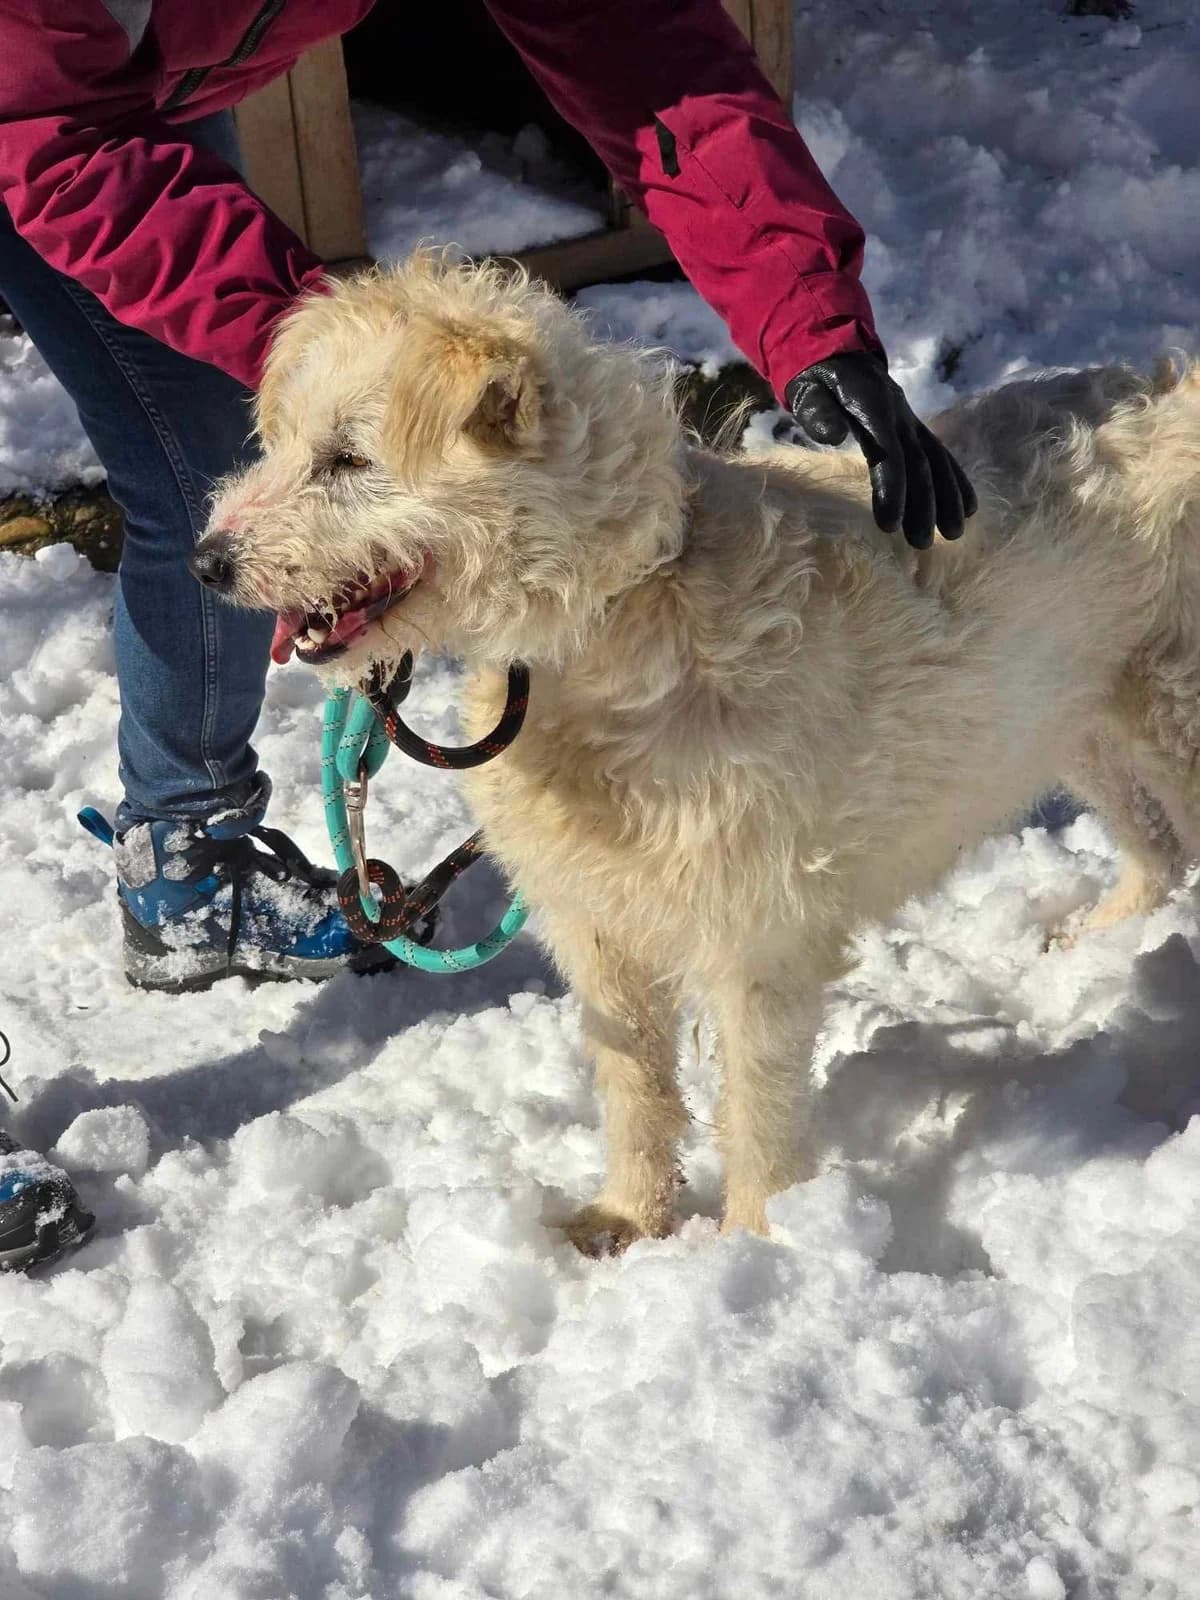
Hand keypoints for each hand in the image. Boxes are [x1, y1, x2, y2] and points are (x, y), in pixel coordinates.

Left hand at [785, 353, 976, 548]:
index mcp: (874, 407)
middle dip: (924, 504)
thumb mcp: (809, 389)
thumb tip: (833, 435)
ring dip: (948, 498)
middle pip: (919, 463)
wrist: (840, 355)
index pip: (888, 453)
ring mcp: (912, 422)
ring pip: (937, 460)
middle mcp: (901, 415)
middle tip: (921, 543)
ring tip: (954, 534)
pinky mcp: (917, 429)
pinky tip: (968, 508)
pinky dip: (956, 481)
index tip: (890, 525)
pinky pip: (942, 455)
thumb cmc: (819, 381)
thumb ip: (818, 411)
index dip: (892, 488)